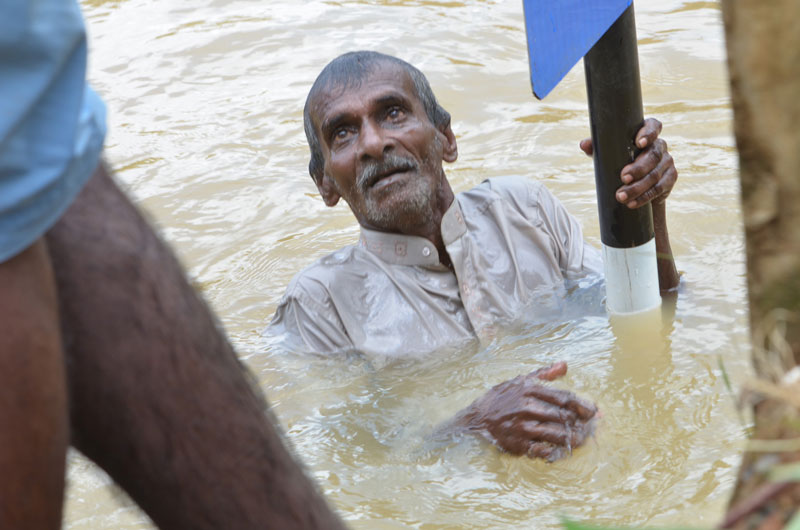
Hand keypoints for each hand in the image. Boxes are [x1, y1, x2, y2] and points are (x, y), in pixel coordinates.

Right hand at [456, 362, 597, 461]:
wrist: (477, 418)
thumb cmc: (502, 397)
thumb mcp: (520, 380)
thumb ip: (544, 373)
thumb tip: (564, 365)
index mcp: (529, 390)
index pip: (563, 397)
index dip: (582, 405)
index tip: (594, 411)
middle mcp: (526, 407)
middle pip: (562, 416)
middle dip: (580, 423)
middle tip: (590, 427)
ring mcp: (522, 427)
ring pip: (555, 434)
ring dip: (572, 438)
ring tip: (581, 440)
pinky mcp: (517, 444)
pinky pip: (541, 450)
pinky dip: (554, 451)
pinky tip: (561, 450)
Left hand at [580, 117, 677, 208]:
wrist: (636, 183)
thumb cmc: (619, 160)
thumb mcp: (607, 153)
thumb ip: (597, 147)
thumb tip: (584, 144)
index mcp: (647, 133)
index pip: (654, 126)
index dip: (649, 133)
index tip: (639, 143)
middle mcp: (660, 146)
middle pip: (653, 155)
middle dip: (639, 168)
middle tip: (623, 177)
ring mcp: (667, 162)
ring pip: (655, 175)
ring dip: (638, 187)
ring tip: (621, 196)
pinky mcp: (670, 178)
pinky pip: (660, 188)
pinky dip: (645, 197)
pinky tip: (633, 203)